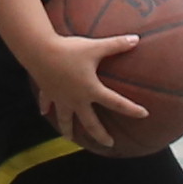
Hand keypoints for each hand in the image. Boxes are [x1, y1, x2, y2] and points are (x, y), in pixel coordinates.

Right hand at [30, 31, 145, 147]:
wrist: (38, 50)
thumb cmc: (68, 50)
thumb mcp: (95, 47)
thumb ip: (116, 44)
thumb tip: (136, 39)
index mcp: (91, 90)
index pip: (116, 103)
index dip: (131, 109)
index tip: (144, 115)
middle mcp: (76, 99)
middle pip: (90, 123)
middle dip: (100, 135)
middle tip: (109, 144)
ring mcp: (61, 98)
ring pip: (65, 120)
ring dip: (69, 130)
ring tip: (70, 139)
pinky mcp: (48, 92)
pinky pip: (47, 104)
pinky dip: (47, 109)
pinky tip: (44, 113)